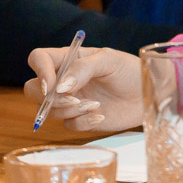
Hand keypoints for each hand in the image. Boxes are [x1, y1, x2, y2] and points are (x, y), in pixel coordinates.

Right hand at [24, 46, 142, 131]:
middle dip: (50, 98)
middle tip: (74, 100)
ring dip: (70, 111)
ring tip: (96, 105)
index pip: (39, 58)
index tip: (52, 85)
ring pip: (49, 110)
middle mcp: (65, 79)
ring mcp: (70, 100)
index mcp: (70, 59)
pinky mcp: (79, 118)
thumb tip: (60, 86)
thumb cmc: (131, 70)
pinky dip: (82, 122)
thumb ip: (84, 68)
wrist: (149, 92)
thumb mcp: (110, 61)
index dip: (39, 71)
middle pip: (33, 89)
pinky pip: (68, 124)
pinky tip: (101, 116)